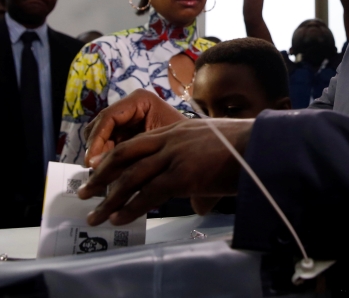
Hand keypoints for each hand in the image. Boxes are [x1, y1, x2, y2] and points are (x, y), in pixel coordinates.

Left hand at [78, 118, 253, 224]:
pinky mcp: (183, 174)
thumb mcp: (213, 145)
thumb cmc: (245, 149)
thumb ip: (197, 160)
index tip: (99, 173)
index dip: (113, 159)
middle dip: (101, 175)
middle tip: (86, 192)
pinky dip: (131, 208)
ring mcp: (176, 156)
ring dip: (110, 198)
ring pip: (131, 177)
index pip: (136, 143)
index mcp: (176, 131)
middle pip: (125, 155)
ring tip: (96, 215)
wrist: (262, 146)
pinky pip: (149, 193)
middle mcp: (171, 140)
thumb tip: (197, 191)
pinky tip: (120, 219)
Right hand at [82, 88, 187, 166]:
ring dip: (98, 155)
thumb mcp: (157, 145)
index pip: (108, 117)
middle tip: (93, 172)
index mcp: (140, 100)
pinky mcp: (128, 132)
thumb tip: (93, 164)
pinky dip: (106, 159)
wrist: (203, 148)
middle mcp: (131, 105)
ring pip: (101, 136)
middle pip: (100, 125)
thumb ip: (128, 152)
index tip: (90, 162)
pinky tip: (108, 174)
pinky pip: (109, 144)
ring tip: (99, 176)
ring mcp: (128, 118)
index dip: (97, 140)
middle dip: (94, 149)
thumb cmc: (186, 143)